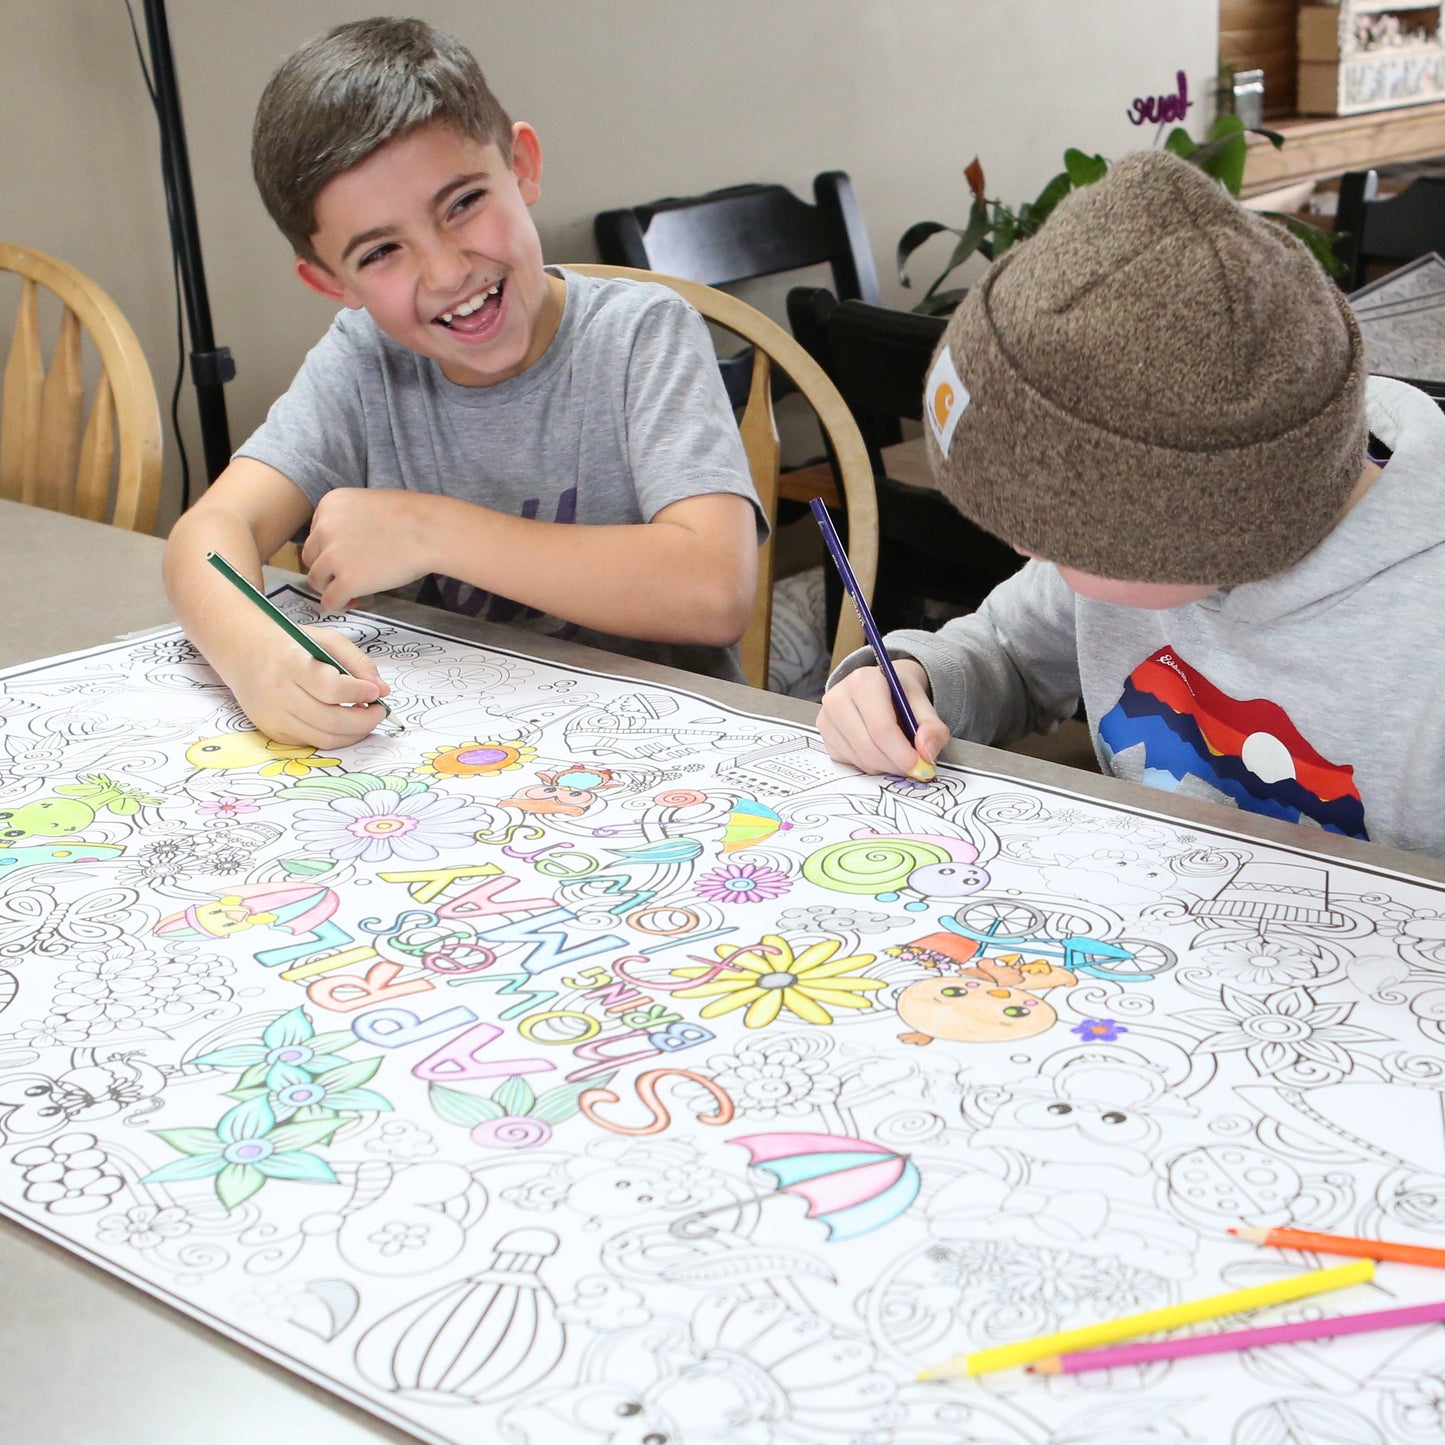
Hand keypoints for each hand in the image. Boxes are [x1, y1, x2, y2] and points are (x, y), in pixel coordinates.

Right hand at [229, 625, 391, 748]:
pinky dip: (334, 737)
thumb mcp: (326, 640)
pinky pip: (311, 743)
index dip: (360, 693)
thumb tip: (383, 690)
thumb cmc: (289, 644)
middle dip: (365, 720)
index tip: (376, 691)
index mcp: (290, 663)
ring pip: (323, 738)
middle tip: (379, 711)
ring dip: (354, 734)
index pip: (332, 688)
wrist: (244, 653)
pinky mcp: (272, 732)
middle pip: (331, 720)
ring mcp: (273, 716)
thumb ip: (358, 662)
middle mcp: (278, 693)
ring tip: (365, 718)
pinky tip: (343, 723)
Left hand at [302, 489, 432, 612]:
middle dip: (327, 568)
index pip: (316, 533)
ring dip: (331, 587)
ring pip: (316, 580)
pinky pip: (330, 601)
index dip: (331, 548)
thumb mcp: (369, 504)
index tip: (350, 556)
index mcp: (329, 504)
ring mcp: (333, 556)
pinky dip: (338, 604)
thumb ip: (349, 519)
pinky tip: (352, 601)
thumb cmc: (412, 517)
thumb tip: (346, 546)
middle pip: (311, 557)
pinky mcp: (346, 581)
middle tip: (349, 574)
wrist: (430, 531)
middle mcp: (324, 527)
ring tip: (351, 590)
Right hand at [817, 659, 949, 778]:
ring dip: (884, 766)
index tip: (920, 766)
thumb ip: (932, 728)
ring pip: (859, 759)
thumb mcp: (923, 705)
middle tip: (914, 767)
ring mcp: (826, 717)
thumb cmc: (900, 696)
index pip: (881, 728)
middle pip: (868, 748)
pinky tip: (879, 750)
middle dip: (895, 764)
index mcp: (863, 681)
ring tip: (897, 754)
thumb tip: (927, 753)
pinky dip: (869, 765)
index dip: (902, 754)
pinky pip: (849, 762)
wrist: (880, 687)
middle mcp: (837, 697)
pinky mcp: (824, 735)